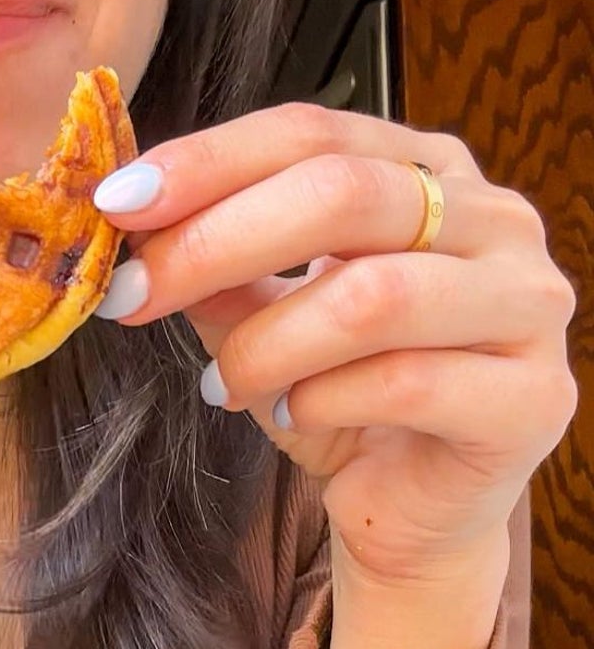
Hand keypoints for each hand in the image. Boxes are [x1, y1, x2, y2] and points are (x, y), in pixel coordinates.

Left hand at [94, 104, 577, 584]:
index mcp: (432, 169)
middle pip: (344, 193)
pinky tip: (289, 416)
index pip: (314, 133)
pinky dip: (323, 400)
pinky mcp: (532, 400)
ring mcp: (528, 306)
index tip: (116, 204)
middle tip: (134, 296)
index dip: (208, 162)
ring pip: (375, 295)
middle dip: (217, 242)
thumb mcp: (267, 313)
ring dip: (267, 342)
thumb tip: (132, 221)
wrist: (412, 514)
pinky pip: (407, 382)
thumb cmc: (345, 397)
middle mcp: (497, 221)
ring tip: (218, 384)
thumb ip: (219, 262)